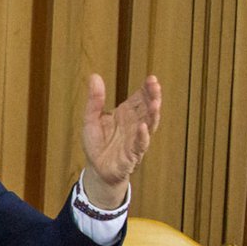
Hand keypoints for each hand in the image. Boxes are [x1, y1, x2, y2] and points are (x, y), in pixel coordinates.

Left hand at [80, 74, 161, 208]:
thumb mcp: (91, 119)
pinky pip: (140, 145)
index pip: (140, 98)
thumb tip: (94, 76)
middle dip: (152, 96)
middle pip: (147, 108)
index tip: (151, 78)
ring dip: (153, 114)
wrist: (96, 169)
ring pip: (149, 124)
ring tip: (155, 103)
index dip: (146, 89)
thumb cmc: (97, 143)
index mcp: (127, 114)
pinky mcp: (132, 154)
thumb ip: (94, 100)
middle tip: (155, 85)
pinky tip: (143, 127)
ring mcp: (136, 139)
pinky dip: (142, 136)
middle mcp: (134, 124)